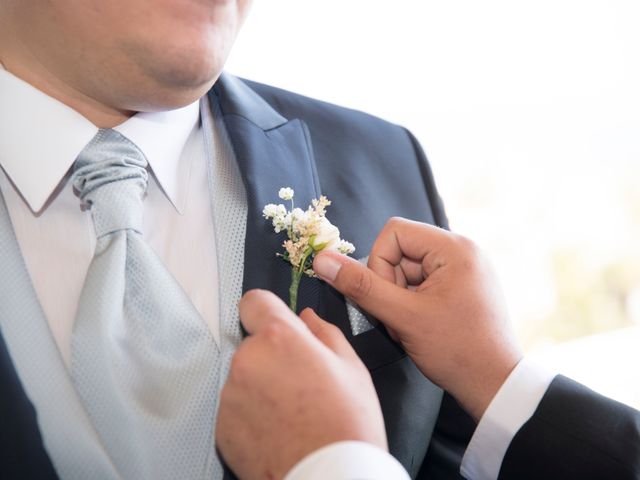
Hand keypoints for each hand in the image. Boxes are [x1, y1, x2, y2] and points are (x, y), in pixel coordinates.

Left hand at [216, 290, 386, 479]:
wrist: (328, 478)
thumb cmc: (346, 425)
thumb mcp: (351, 368)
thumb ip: (324, 333)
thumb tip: (307, 317)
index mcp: (280, 338)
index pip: (254, 301)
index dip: (266, 310)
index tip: (275, 323)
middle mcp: (248, 360)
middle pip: (252, 344)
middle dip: (271, 355)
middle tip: (299, 381)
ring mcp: (231, 394)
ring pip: (244, 376)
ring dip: (260, 385)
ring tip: (291, 410)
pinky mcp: (222, 425)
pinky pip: (235, 406)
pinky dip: (250, 413)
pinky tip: (277, 428)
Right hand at [313, 218, 522, 420]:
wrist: (495, 386)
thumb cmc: (456, 350)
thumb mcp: (402, 317)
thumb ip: (360, 286)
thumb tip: (322, 260)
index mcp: (454, 247)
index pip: (394, 232)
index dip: (379, 264)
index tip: (389, 298)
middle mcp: (462, 250)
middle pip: (400, 251)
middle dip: (391, 285)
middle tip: (400, 318)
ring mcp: (464, 268)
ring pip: (407, 270)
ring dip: (399, 298)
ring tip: (411, 326)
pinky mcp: (462, 285)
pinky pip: (422, 282)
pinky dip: (411, 303)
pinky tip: (421, 326)